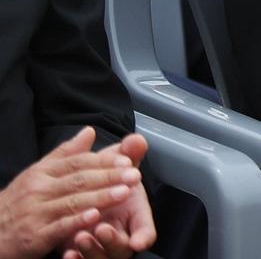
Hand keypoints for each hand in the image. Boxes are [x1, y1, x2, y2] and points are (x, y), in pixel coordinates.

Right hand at [0, 128, 142, 258]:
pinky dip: (77, 221)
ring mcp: (36, 213)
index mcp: (42, 173)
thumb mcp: (38, 174)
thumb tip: (89, 131)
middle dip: (109, 177)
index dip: (103, 161)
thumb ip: (66, 154)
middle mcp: (39, 190)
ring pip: (72, 202)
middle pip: (79, 181)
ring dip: (101, 197)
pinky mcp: (34, 236)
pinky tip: (95, 217)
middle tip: (134, 175)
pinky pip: (58, 227)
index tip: (127, 159)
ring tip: (125, 192)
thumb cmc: (19, 202)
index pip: (77, 163)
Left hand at [61, 134, 154, 258]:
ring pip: (100, 258)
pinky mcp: (83, 254)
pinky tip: (67, 253)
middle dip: (111, 241)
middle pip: (122, 249)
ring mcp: (101, 247)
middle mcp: (120, 235)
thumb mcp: (116, 167)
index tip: (138, 241)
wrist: (88, 194)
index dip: (143, 237)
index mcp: (133, 216)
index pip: (145, 231)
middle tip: (100, 228)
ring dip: (91, 250)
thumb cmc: (107, 183)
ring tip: (79, 236)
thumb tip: (136, 140)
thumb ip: (128, 154)